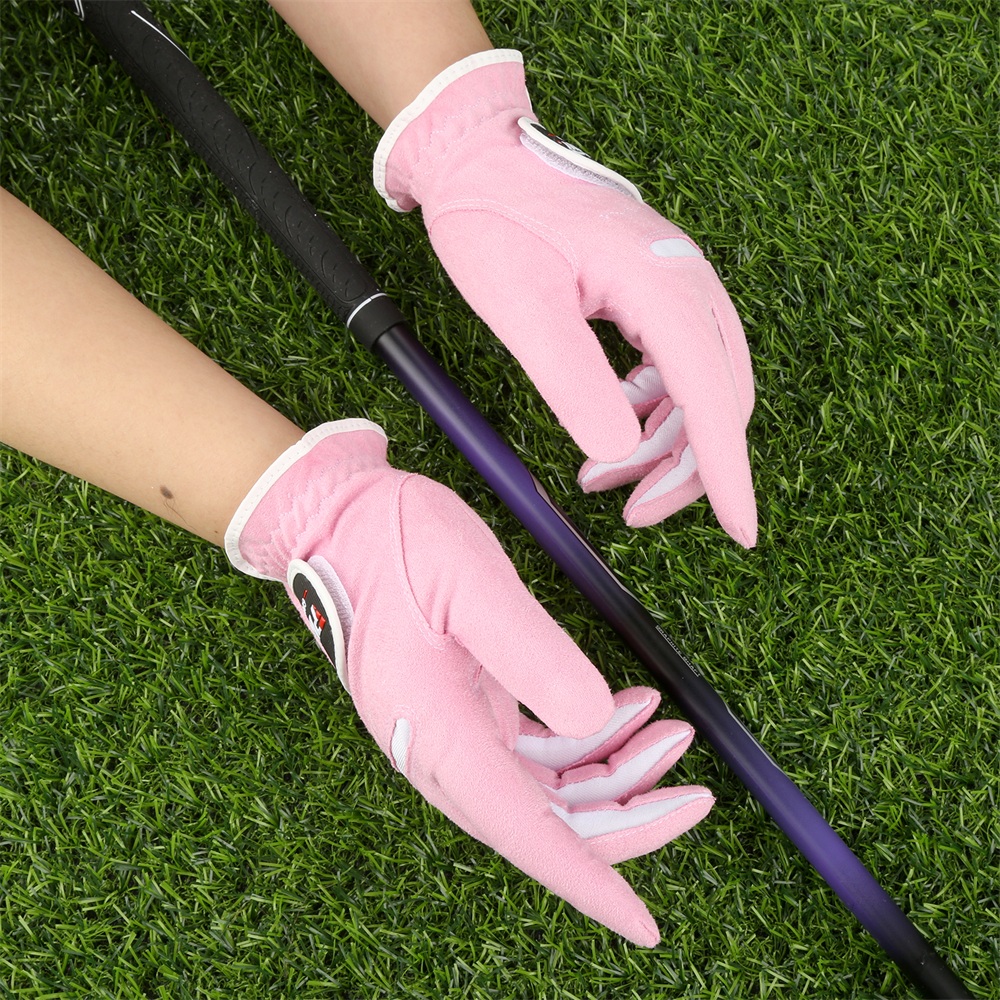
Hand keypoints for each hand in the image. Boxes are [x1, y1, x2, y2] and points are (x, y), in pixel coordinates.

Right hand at [226, 420, 712, 944]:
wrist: (334, 522)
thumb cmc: (390, 544)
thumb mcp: (469, 582)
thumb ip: (531, 653)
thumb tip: (599, 717)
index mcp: (436, 732)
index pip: (523, 831)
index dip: (588, 881)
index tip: (644, 925)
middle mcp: (442, 749)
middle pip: (547, 819)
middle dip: (628, 815)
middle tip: (696, 789)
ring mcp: (453, 729)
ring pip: (549, 787)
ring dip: (616, 772)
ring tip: (672, 730)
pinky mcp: (465, 706)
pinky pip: (536, 747)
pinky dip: (589, 737)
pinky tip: (629, 708)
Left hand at [374, 51, 756, 545]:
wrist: (478, 156)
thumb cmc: (493, 218)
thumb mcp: (522, 306)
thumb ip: (572, 380)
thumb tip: (619, 452)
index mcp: (662, 283)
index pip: (712, 395)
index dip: (727, 472)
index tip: (742, 532)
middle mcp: (685, 282)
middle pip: (718, 397)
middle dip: (684, 467)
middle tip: (630, 509)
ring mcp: (672, 285)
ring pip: (698, 387)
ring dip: (662, 443)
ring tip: (599, 476)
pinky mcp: (651, 291)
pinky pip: (672, 366)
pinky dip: (649, 410)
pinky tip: (611, 425)